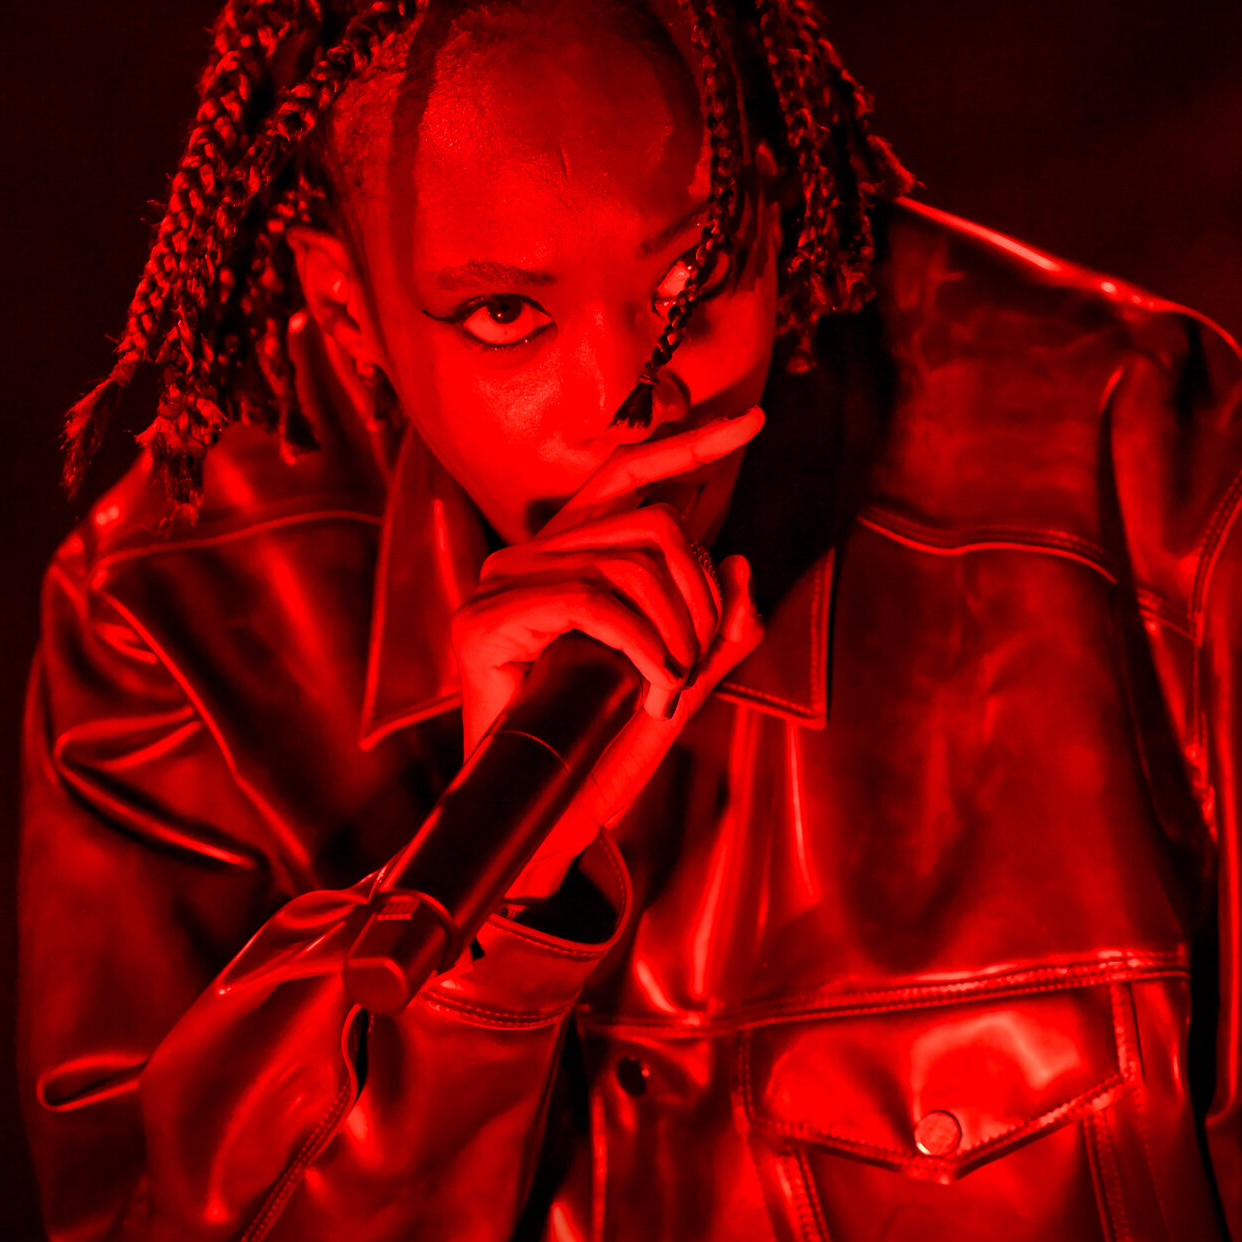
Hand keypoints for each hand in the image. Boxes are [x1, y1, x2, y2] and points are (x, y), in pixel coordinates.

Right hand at [449, 409, 768, 899]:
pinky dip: (643, 649)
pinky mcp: (485, 619)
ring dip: (675, 632)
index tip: (755, 422)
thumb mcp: (682, 679)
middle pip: (652, 524)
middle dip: (701, 594)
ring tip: (671, 689)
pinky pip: (593, 602)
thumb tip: (740, 559)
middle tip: (696, 662)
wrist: (554, 818)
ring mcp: (500, 583)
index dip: (692, 445)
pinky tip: (653, 694)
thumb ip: (717, 628)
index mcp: (571, 555)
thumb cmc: (605, 749)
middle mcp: (529, 555)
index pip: (630, 474)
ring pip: (629, 562)